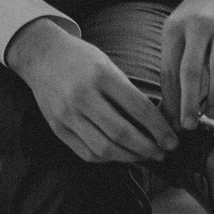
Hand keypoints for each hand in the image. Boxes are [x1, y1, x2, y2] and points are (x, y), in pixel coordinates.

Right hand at [5, 18, 177, 166]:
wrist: (41, 55)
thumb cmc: (81, 58)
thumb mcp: (107, 64)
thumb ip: (127, 92)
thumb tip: (155, 124)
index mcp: (101, 75)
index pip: (138, 108)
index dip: (159, 129)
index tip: (173, 140)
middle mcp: (82, 96)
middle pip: (122, 133)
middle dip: (148, 148)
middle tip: (163, 153)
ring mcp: (67, 114)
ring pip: (104, 148)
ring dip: (130, 157)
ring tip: (144, 156)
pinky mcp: (57, 128)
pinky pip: (87, 153)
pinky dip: (108, 158)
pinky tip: (120, 154)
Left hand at [160, 0, 213, 128]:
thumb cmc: (197, 19)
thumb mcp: (179, 31)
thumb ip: (175, 64)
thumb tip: (170, 107)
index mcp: (175, 27)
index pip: (169, 69)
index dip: (171, 97)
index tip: (174, 119)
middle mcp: (198, 25)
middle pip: (191, 70)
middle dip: (188, 102)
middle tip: (189, 124)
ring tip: (213, 114)